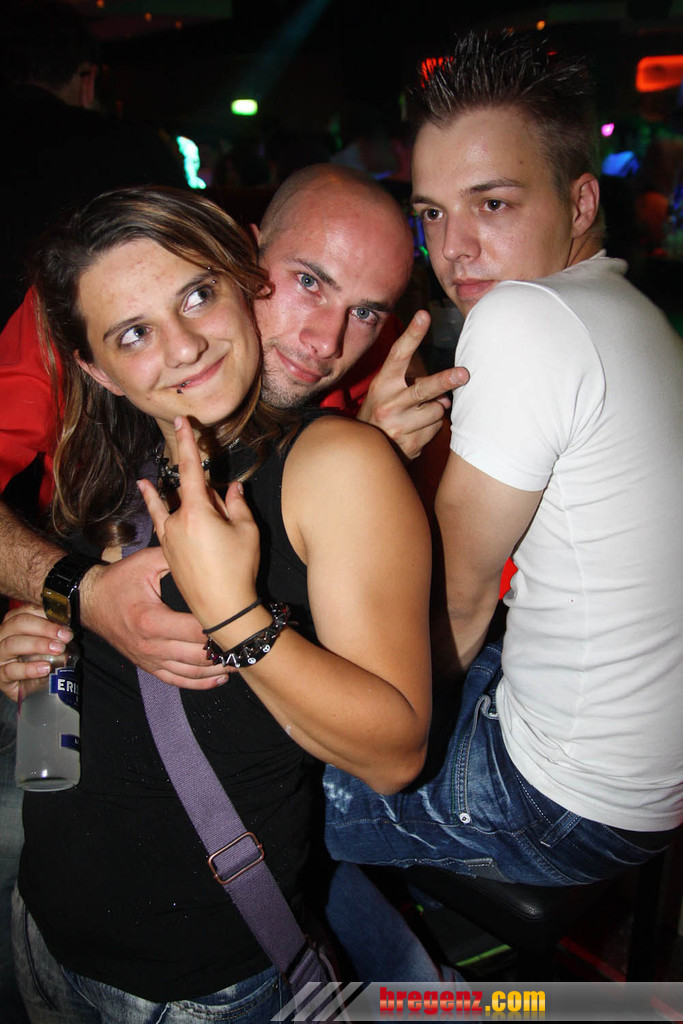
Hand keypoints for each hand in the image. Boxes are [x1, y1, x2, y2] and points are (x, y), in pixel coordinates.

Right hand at [0, 604, 71, 701]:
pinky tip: (45, 668)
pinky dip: (29, 669)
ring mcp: (0, 656)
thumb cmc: (38, 660)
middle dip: (44, 627)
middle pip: (18, 623)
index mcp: (13, 624)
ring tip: (58, 649)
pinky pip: (10, 670)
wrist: (31, 689)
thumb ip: (54, 632)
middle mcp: (2, 636)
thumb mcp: (46, 643)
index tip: (65, 621)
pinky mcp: (0, 677)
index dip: (45, 614)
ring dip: (38, 644)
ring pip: (12, 644)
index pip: (25, 611)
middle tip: (65, 636)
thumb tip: (69, 627)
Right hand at [80, 548, 228, 689]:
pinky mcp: (148, 666)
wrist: (89, 602)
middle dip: (225, 651)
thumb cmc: (118, 580)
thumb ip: (176, 557)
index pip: (195, 630)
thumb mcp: (144, 563)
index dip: (219, 627)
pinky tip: (219, 678)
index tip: (239, 620)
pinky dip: (201, 683)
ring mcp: (150, 659)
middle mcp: (151, 646)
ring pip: (192, 673)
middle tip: (247, 641)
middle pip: (198, 656)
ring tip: (240, 660)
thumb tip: (206, 550)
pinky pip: (178, 680)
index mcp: (152, 620)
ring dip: (218, 670)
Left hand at [138, 417, 260, 630]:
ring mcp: (169, 538)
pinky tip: (152, 500)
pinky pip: (164, 525)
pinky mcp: (167, 553)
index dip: (187, 443)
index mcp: (198, 511)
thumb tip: (233, 488)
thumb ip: (238, 505)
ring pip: (170, 510)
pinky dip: (160, 511)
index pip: (190, 468)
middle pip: (187, 493)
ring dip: (163, 497)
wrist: (223, 610)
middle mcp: (177, 522)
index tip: (182, 422)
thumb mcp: (247, 532)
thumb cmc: (239, 569)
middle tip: (223, 518)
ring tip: (144, 483)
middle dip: (204, 492)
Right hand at [357, 310, 468, 459]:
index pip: (398, 355)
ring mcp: (399, 426)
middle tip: (464, 374)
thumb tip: (446, 399)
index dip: (412, 335)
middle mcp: (389, 404)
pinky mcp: (410, 445)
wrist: (363, 450)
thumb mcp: (388, 392)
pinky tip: (416, 430)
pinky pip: (436, 429)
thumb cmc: (382, 412)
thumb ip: (415, 386)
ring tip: (418, 416)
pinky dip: (432, 428)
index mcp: (383, 384)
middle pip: (422, 389)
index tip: (424, 315)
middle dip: (445, 381)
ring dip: (435, 411)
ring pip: (437, 410)